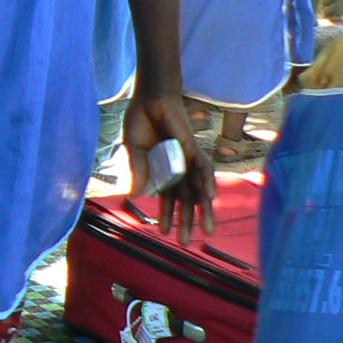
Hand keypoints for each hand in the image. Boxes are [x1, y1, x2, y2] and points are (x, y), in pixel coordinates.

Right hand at [125, 88, 214, 243]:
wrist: (150, 98)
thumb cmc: (140, 122)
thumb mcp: (133, 150)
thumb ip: (137, 170)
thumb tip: (135, 195)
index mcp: (162, 171)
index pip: (167, 199)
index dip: (166, 216)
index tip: (162, 233)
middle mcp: (178, 169)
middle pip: (186, 200)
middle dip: (187, 222)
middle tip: (186, 244)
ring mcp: (188, 160)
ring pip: (199, 189)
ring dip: (204, 209)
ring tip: (207, 230)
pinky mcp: (193, 149)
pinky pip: (204, 168)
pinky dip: (207, 182)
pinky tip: (209, 197)